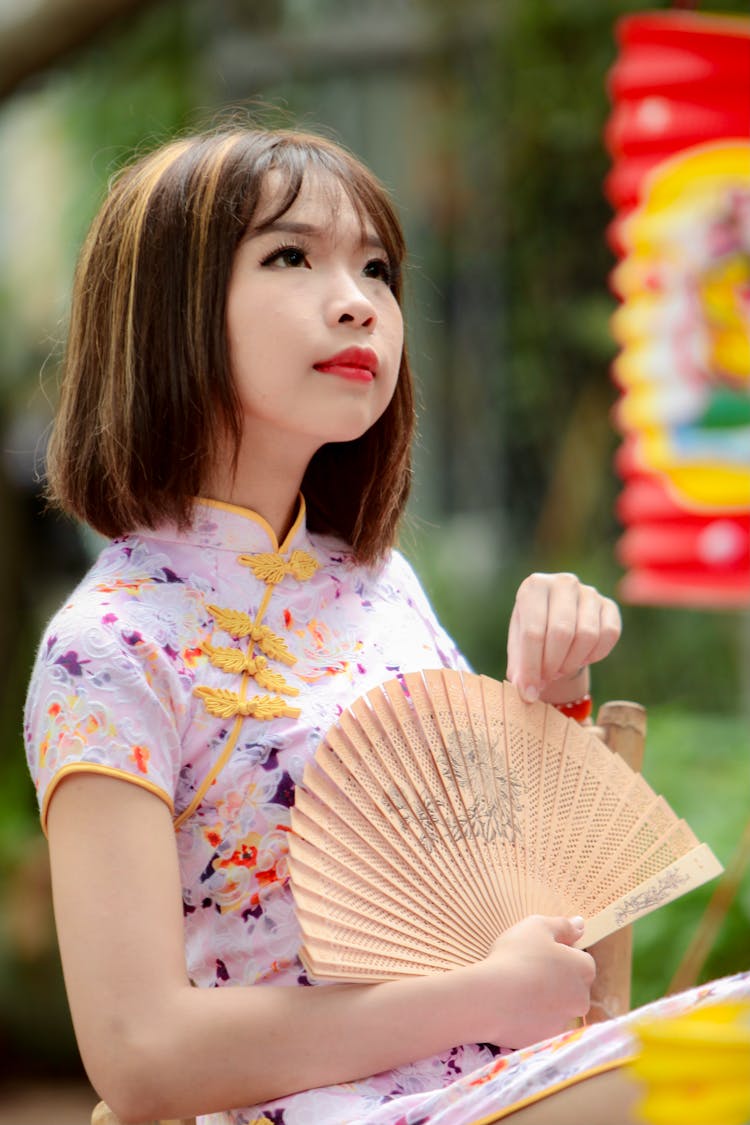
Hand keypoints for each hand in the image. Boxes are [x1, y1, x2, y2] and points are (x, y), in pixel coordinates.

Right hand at [469, 915, 595, 1048]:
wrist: (491, 999)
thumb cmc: (517, 956)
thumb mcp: (537, 926)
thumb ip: (562, 925)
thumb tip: (581, 924)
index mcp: (583, 969)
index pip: (581, 960)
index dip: (561, 955)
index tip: (540, 953)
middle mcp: (581, 999)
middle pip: (572, 987)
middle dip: (556, 980)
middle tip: (528, 970)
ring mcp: (563, 1022)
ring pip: (557, 1008)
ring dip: (544, 1000)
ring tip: (516, 990)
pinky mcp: (545, 1039)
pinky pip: (540, 1025)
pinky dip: (530, 1018)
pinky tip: (512, 1008)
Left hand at [506, 572, 620, 703]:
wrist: (556, 620)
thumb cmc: (534, 633)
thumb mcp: (519, 647)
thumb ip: (520, 669)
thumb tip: (526, 693)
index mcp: (534, 586)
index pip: (533, 632)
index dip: (531, 667)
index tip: (529, 692)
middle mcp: (563, 582)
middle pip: (562, 633)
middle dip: (553, 665)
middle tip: (547, 678)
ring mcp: (589, 592)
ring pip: (587, 635)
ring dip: (572, 662)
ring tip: (560, 669)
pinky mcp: (609, 605)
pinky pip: (609, 634)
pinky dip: (595, 655)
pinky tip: (581, 659)